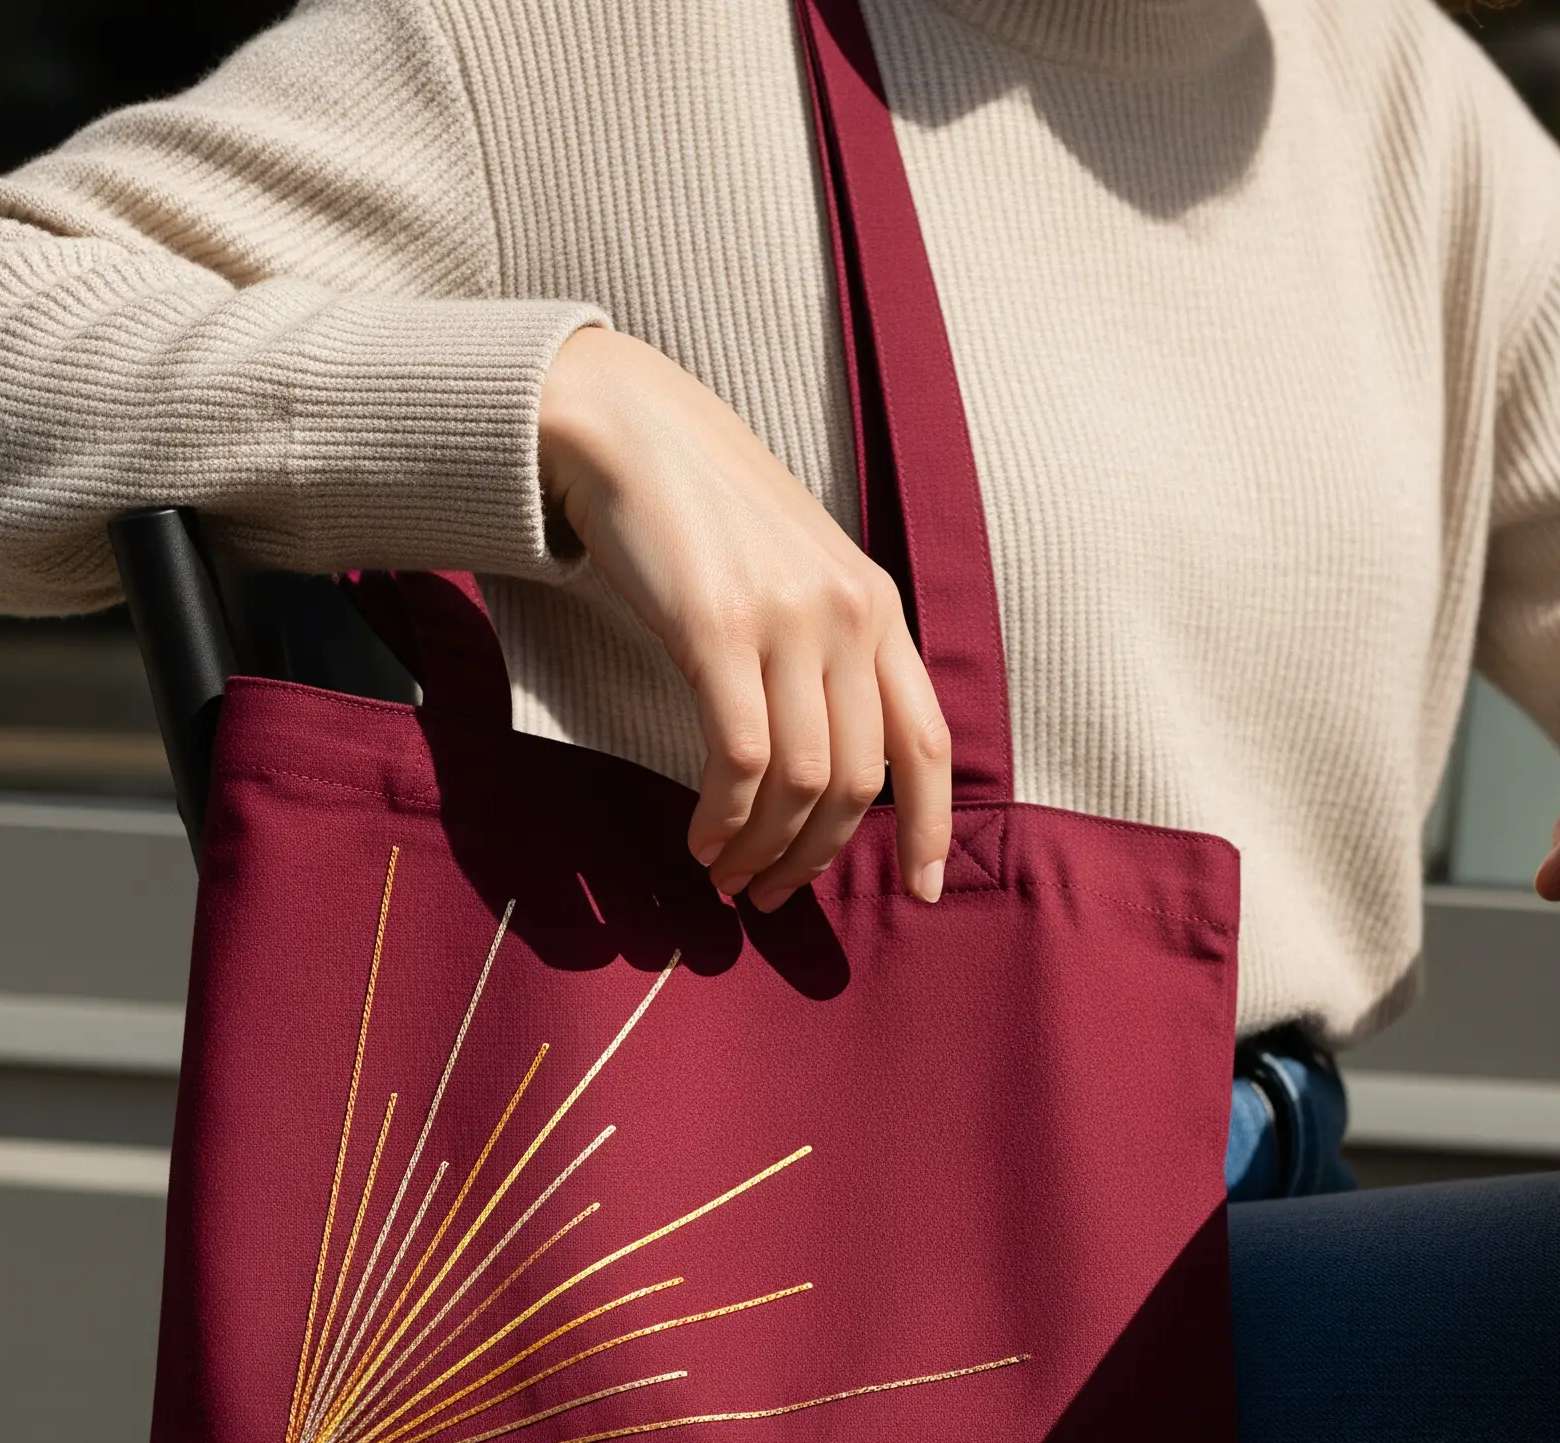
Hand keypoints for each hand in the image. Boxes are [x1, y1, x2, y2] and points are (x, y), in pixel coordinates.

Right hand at [537, 325, 950, 912]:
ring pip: (803, 784)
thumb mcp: (796, 575)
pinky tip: (701, 841)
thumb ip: (828, 655)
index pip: (927, 740)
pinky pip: (743, 762)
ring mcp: (788, 620)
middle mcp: (848, 614)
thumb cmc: (705, 515)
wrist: (627, 429)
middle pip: (859, 781)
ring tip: (729, 878)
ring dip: (765, 850)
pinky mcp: (718, 630)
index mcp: (877, 606)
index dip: (932, 827)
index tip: (924, 893)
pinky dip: (724, 819)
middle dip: (818, 858)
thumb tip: (830, 770)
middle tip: (773, 897)